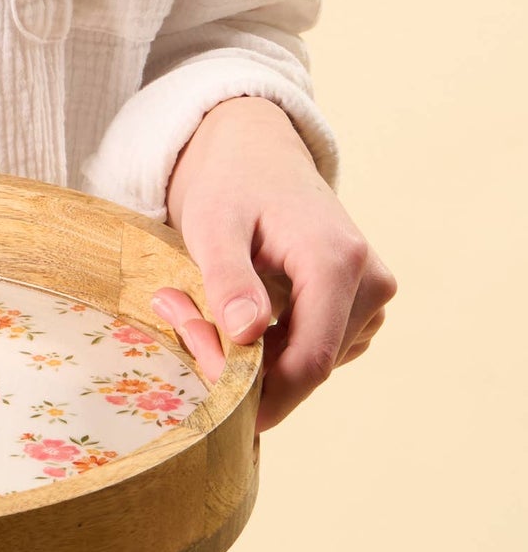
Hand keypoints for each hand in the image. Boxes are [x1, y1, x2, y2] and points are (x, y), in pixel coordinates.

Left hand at [150, 95, 396, 432]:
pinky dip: (273, 346)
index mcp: (337, 262)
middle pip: (309, 366)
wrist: (257, 153)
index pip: (309, 363)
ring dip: (255, 357)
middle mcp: (370, 282)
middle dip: (244, 368)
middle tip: (180, 324)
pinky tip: (235, 313)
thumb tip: (246, 334)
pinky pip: (315, 348)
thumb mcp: (213, 225)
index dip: (261, 397)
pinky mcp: (361, 305)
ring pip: (311, 363)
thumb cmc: (230, 183)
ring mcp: (372, 296)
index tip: (208, 399)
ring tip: (198, 308)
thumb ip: (228, 278)